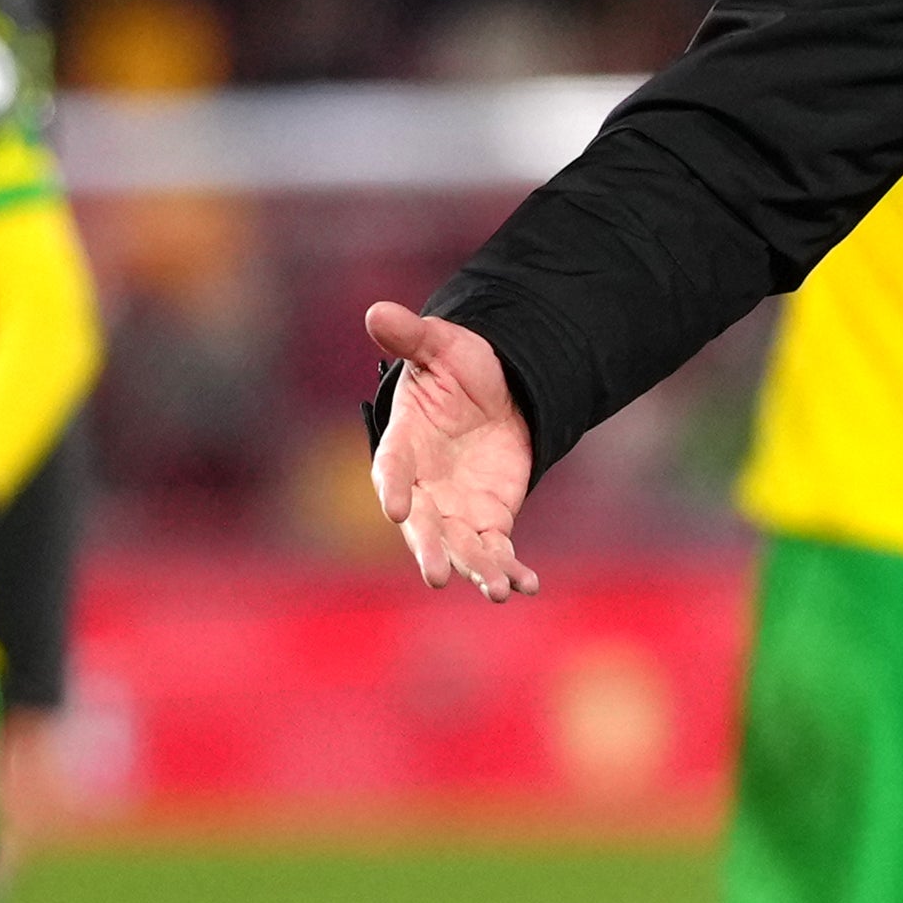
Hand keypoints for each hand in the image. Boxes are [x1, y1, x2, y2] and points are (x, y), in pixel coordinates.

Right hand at [356, 298, 537, 602]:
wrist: (497, 394)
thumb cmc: (458, 369)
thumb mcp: (440, 347)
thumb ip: (411, 337)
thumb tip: (376, 311)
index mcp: (404, 444)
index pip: (390, 469)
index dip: (390, 487)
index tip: (394, 508)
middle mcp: (422, 487)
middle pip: (422, 525)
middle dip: (429, 549)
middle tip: (436, 574)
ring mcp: (455, 510)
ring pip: (461, 547)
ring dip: (477, 570)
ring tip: (495, 591)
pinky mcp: (489, 521)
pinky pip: (496, 551)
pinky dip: (510, 570)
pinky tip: (526, 586)